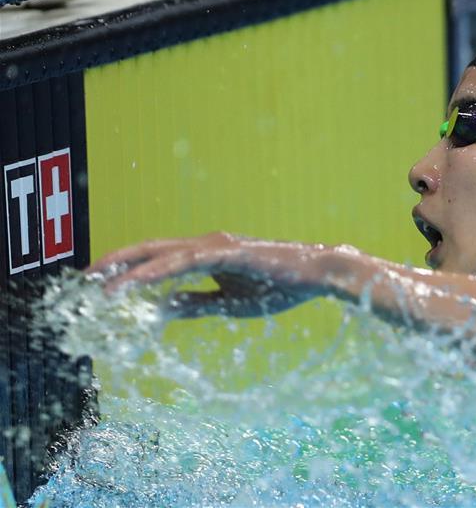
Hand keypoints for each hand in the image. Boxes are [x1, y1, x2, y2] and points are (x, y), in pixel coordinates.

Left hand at [87, 233, 357, 318]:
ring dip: (128, 269)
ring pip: (161, 254)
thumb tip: (160, 308)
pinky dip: (156, 272)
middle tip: (83, 277)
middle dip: (115, 261)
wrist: (316, 274)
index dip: (127, 267)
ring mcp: (215, 246)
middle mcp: (206, 244)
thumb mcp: (228, 302)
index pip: (157, 258)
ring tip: (98, 284)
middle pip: (150, 249)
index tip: (99, 282)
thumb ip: (194, 303)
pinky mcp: (227, 253)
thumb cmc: (278, 287)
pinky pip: (184, 262)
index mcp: (206, 255)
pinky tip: (135, 283)